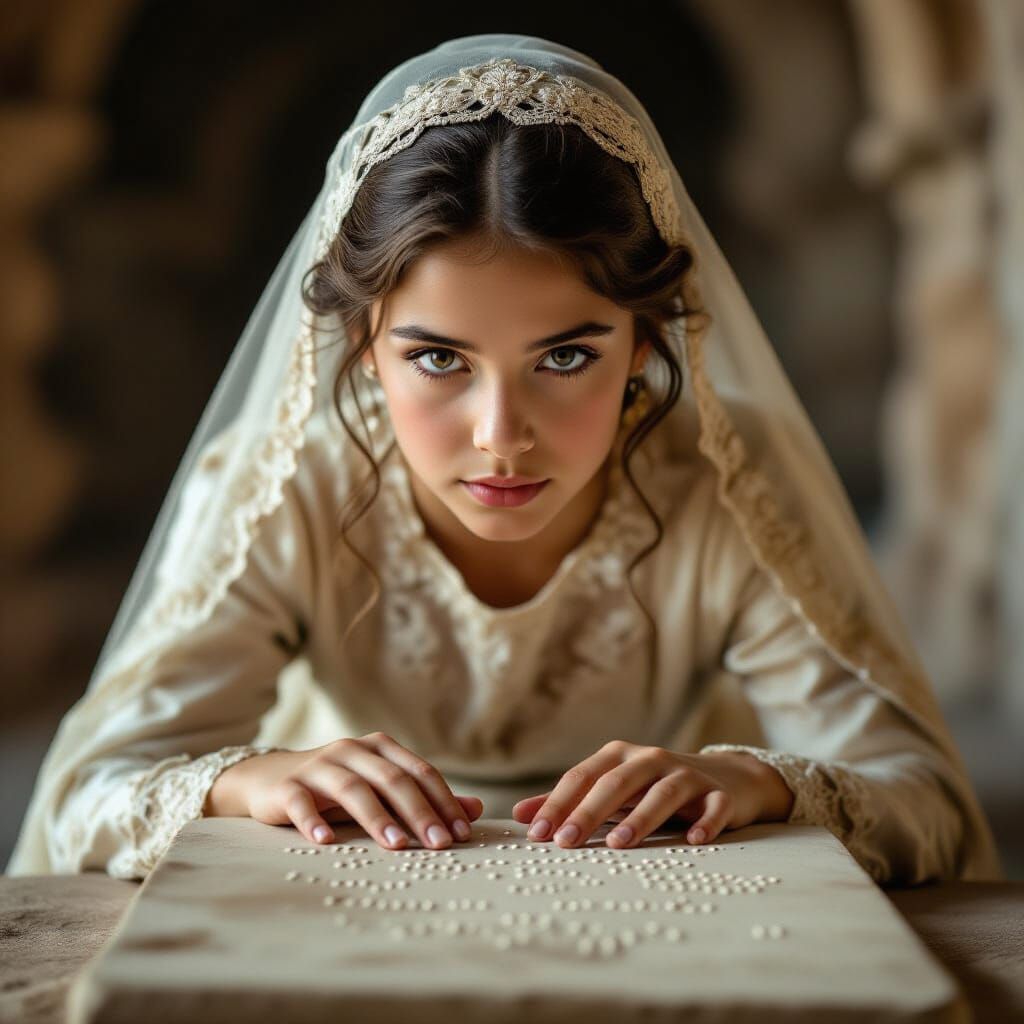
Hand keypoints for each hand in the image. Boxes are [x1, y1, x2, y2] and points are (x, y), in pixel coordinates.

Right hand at [204, 732, 482, 850]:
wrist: (270, 779)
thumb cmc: (336, 788)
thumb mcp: (381, 789)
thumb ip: (426, 799)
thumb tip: (477, 810)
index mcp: (380, 748)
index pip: (420, 772)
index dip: (443, 801)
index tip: (462, 834)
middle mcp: (352, 750)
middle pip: (392, 780)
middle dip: (419, 813)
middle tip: (440, 845)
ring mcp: (319, 766)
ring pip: (353, 789)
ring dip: (377, 818)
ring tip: (397, 846)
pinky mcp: (288, 786)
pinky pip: (301, 802)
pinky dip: (314, 821)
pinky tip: (326, 842)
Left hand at [511, 741, 773, 847]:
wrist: (728, 777)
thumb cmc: (655, 787)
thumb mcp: (613, 790)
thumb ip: (569, 801)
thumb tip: (520, 814)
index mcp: (621, 756)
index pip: (582, 777)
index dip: (558, 804)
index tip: (536, 835)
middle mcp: (652, 759)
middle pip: (617, 782)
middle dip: (588, 812)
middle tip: (566, 842)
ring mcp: (688, 775)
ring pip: (663, 792)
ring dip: (640, 817)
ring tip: (618, 843)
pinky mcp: (720, 795)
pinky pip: (714, 807)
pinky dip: (704, 823)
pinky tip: (693, 841)